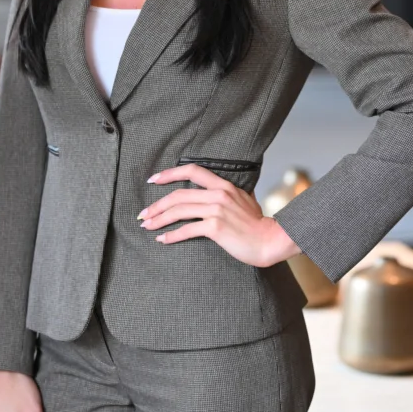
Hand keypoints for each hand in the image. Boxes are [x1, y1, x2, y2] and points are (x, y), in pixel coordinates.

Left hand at [138, 162, 302, 267]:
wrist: (270, 240)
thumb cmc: (256, 223)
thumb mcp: (244, 199)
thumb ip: (229, 193)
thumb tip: (218, 189)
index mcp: (223, 185)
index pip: (191, 170)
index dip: (169, 174)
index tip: (153, 180)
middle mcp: (218, 194)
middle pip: (178, 195)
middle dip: (156, 205)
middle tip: (142, 214)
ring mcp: (216, 210)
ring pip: (179, 211)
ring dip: (159, 219)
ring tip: (147, 226)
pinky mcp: (216, 227)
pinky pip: (187, 230)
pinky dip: (172, 235)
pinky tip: (163, 239)